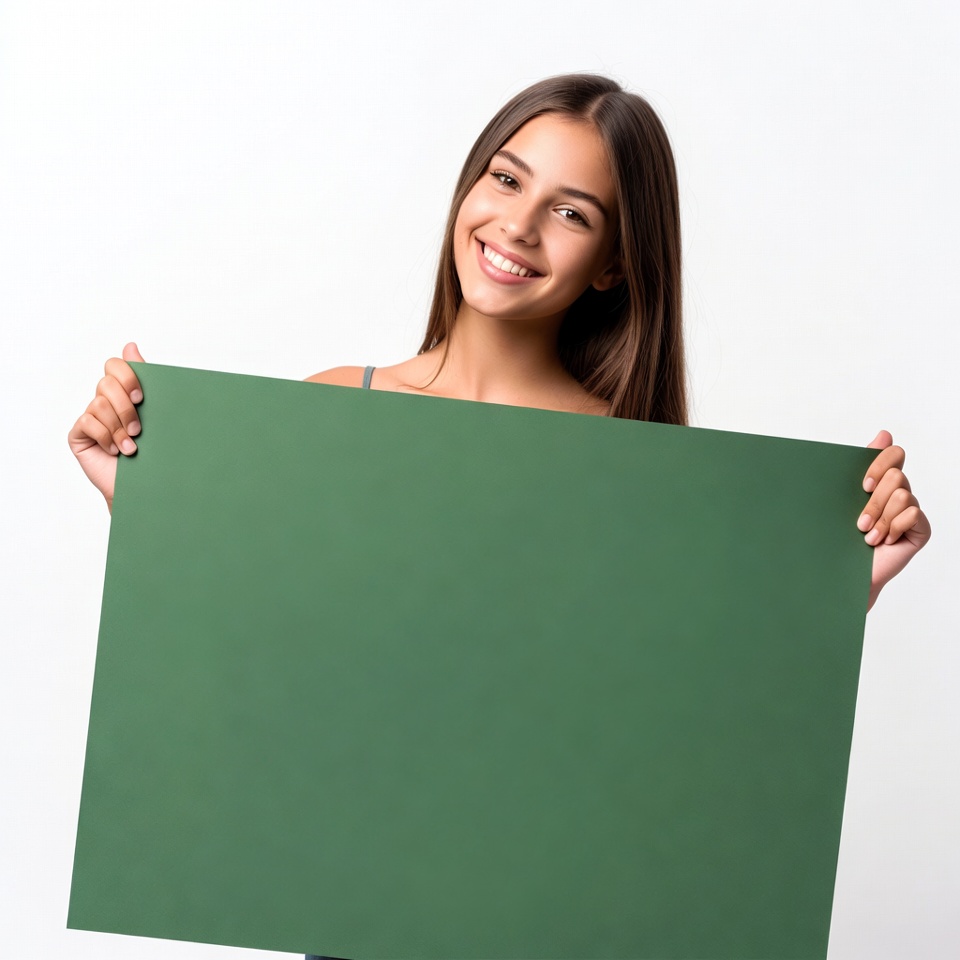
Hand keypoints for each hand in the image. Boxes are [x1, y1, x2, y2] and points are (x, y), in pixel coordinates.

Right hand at [68, 343, 144, 510]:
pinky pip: (87, 422)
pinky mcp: (79, 434)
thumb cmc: (155, 453)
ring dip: (119, 428)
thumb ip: (149, 382)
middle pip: (107, 382)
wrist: (147, 487)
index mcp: (125, 392)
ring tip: (132, 447)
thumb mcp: (158, 416)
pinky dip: (105, 437)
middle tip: (139, 428)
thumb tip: (131, 345)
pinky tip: (115, 451)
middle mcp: (106, 401)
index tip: (141, 396)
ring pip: (98, 404)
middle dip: (126, 407)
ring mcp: (91, 417)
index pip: (116, 365)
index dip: (126, 375)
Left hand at [858, 431, 930, 609]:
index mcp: (879, 480)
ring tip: (867, 535)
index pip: (893, 453)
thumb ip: (857, 467)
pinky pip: (913, 513)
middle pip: (896, 474)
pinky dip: (892, 528)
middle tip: (859, 521)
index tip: (863, 486)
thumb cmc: (838, 535)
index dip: (879, 464)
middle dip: (873, 501)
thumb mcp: (841, 499)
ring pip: (902, 493)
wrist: (842, 572)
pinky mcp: (920, 528)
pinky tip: (883, 541)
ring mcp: (911, 510)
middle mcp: (898, 491)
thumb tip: (884, 433)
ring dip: (880, 518)